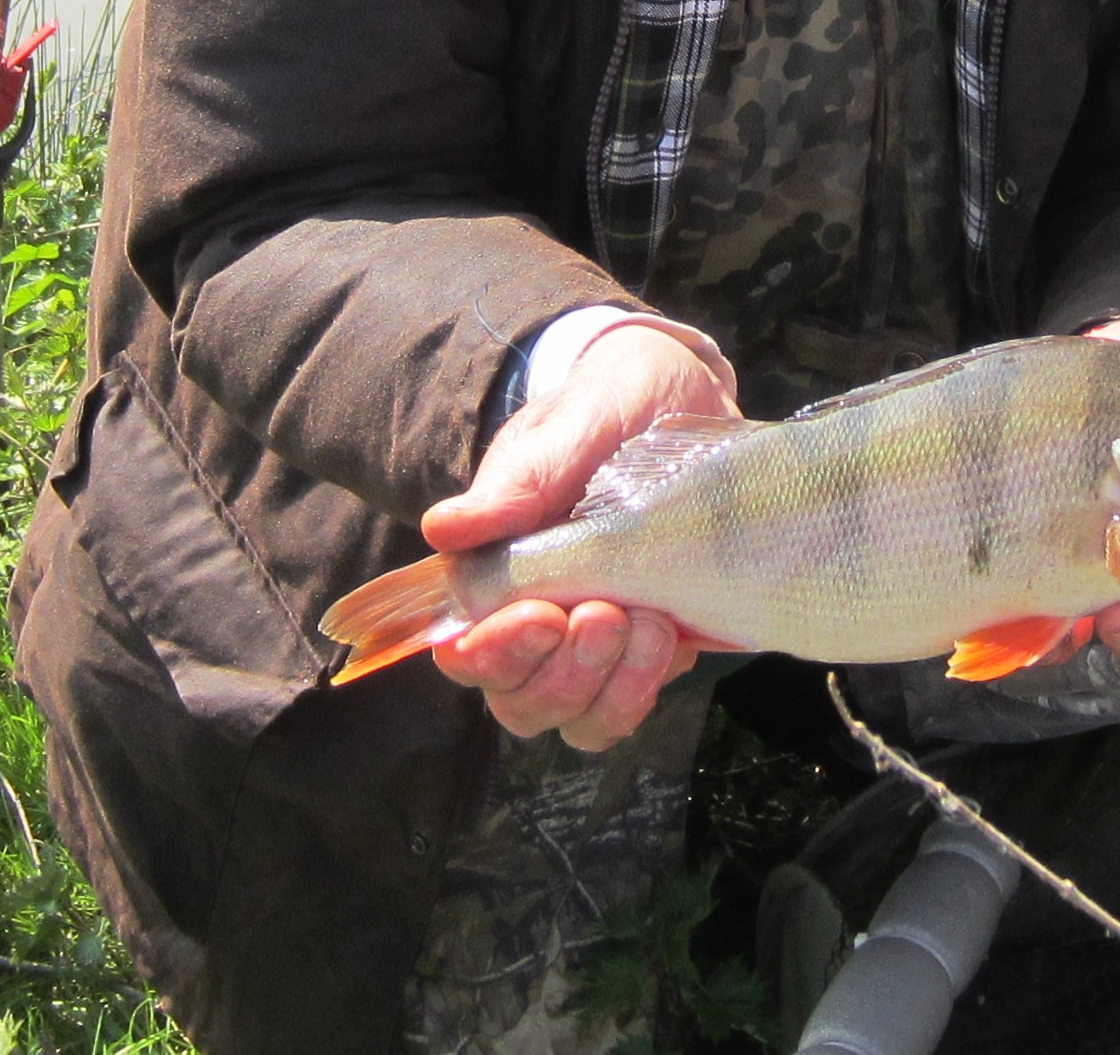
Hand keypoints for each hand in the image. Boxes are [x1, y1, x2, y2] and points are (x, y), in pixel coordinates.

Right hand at [422, 324, 735, 749]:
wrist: (677, 401)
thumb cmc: (604, 409)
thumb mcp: (569, 428)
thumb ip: (517, 483)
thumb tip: (442, 531)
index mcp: (492, 572)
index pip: (465, 650)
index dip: (496, 651)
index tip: (541, 615)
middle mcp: (533, 621)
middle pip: (521, 701)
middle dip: (563, 673)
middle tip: (607, 614)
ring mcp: (590, 644)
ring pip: (578, 719)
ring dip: (610, 687)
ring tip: (650, 624)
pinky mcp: (644, 651)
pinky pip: (630, 705)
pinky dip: (647, 685)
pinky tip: (672, 635)